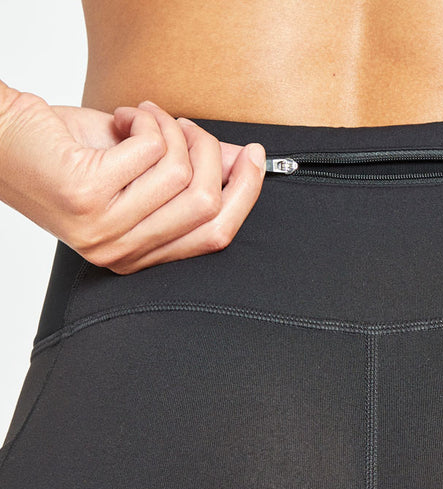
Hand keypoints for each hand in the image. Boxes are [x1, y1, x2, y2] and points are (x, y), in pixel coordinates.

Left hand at [0, 91, 266, 273]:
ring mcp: (105, 230)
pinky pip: (149, 152)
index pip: (215, 236)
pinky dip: (143, 120)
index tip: (253, 156)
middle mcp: (123, 252)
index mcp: (139, 254)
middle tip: (183, 125)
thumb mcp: (139, 164)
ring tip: (141, 116)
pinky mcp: (88, 198)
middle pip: (206, 208)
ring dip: (169, 129)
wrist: (6, 140)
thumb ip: (190, 169)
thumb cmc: (66, 152)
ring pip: (180, 175)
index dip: (243, 194)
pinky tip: (121, 117)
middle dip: (208, 153)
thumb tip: (241, 162)